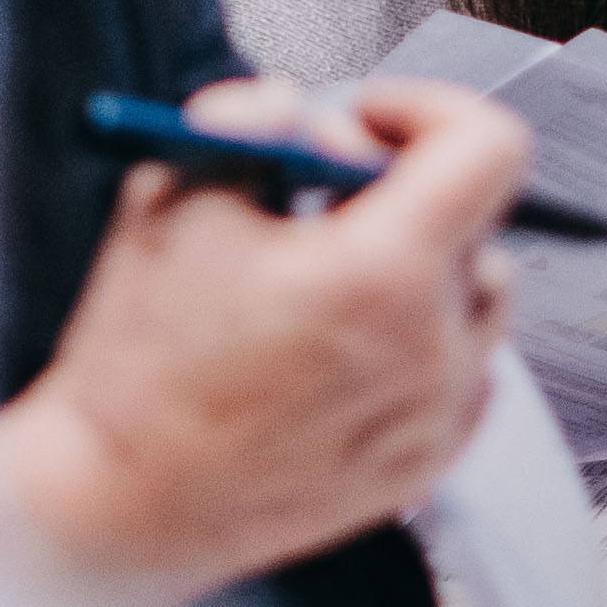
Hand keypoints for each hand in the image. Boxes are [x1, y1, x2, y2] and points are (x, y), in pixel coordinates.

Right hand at [0, 75, 526, 606]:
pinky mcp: (427, 463)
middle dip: (402, 186)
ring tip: (328, 275)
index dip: (425, 109)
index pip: (487, 147)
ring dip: (422, 263)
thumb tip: (293, 104)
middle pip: (476, 215)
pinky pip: (465, 369)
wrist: (119, 502)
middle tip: (323, 196)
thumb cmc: (139, 368)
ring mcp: (435, 414)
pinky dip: (423, 340)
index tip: (369, 120)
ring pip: (479, 294)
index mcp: (378, 273)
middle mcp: (428, 348)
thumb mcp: (175, 195)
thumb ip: (248, 120)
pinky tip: (341, 343)